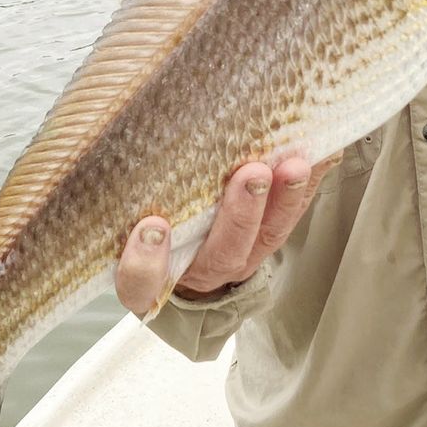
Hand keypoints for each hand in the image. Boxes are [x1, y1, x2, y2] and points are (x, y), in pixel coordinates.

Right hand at [114, 155, 338, 317]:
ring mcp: (243, 256)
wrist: (189, 268)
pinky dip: (310, 185)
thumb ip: (121, 215)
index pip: (142, 282)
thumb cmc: (152, 239)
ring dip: (284, 200)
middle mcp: (202, 271)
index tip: (151, 228)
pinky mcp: (269, 237)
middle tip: (251, 174)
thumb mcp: (124, 235)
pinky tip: (323, 155)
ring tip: (295, 166)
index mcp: (154, 278)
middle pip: (223, 253)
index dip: (146, 262)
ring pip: (267, 237)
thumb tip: (102, 144)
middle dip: (240, 214)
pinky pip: (293, 215)